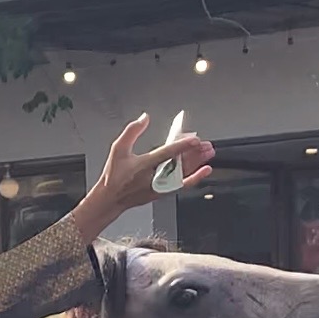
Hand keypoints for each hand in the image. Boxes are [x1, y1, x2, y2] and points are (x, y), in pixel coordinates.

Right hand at [72, 115, 214, 241]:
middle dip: (195, 154)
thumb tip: (144, 118)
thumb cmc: (114, 175)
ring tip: (208, 153)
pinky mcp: (163, 192)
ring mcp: (160, 186)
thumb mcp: (118, 149)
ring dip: (198, 163)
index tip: (195, 140)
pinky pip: (183, 185)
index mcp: (144, 164)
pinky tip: (204, 171)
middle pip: (180, 164)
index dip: (182, 146)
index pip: (167, 153)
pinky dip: (195, 178)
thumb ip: (132, 131)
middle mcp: (154, 176)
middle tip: (207, 145)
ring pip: (184, 173)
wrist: (110, 199)